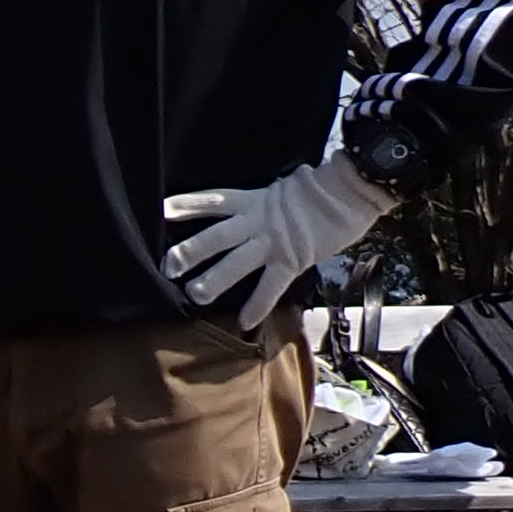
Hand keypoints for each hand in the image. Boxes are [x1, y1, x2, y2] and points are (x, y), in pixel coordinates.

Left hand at [159, 150, 395, 326]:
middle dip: (189, 252)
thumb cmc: (317, 189)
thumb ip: (257, 203)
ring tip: (193, 295)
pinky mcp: (293, 259)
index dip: (186, 206)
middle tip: (166, 267)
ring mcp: (274, 241)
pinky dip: (257, 305)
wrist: (352, 190)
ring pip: (235, 263)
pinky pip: (270, 286)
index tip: (161, 212)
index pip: (212, 202)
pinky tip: (244, 322)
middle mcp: (257, 220)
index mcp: (252, 201)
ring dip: (213, 280)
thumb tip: (241, 209)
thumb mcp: (280, 189)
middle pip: (215, 237)